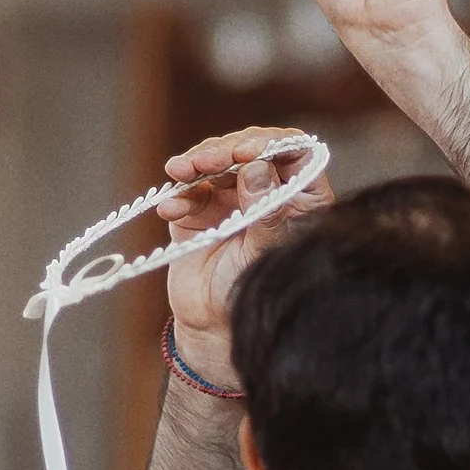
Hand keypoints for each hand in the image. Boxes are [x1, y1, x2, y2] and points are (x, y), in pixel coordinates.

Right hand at [155, 126, 332, 386]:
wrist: (216, 326)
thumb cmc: (255, 292)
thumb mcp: (264, 254)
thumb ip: (265, 212)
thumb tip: (257, 167)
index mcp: (300, 197)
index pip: (295, 153)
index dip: (273, 143)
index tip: (248, 153)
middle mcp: (268, 189)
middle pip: (251, 149)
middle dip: (226, 149)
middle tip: (208, 161)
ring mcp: (232, 195)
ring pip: (217, 161)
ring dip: (196, 161)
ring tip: (180, 171)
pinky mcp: (199, 208)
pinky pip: (188, 189)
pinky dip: (178, 194)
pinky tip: (170, 208)